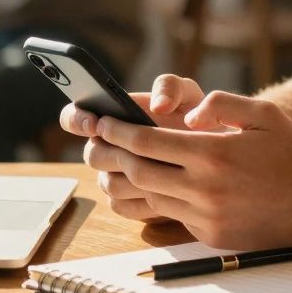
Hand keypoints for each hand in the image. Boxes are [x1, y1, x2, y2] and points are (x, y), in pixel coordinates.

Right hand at [61, 75, 206, 223]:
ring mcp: (117, 176)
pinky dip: (139, 199)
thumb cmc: (196, 117)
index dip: (77, 120)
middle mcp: (109, 147)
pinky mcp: (129, 202)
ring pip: (107, 183)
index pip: (73, 117)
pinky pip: (121, 205)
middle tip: (139, 152)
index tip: (96, 122)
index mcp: (112, 117)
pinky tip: (165, 191)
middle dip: (113, 153)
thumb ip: (170, 86)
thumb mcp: (188, 94)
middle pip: (91, 155)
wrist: (217, 155)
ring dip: (131, 178)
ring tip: (162, 171)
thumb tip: (158, 105)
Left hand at [93, 88, 291, 248]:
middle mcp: (205, 187)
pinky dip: (155, 199)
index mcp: (214, 153)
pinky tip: (146, 185)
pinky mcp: (212, 235)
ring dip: (125, 179)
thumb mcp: (265, 114)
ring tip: (111, 163)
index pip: (148, 141)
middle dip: (110, 154)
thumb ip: (223, 104)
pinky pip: (172, 214)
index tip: (101, 121)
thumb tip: (189, 113)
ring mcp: (207, 215)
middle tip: (93, 141)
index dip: (118, 130)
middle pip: (138, 171)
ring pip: (149, 196)